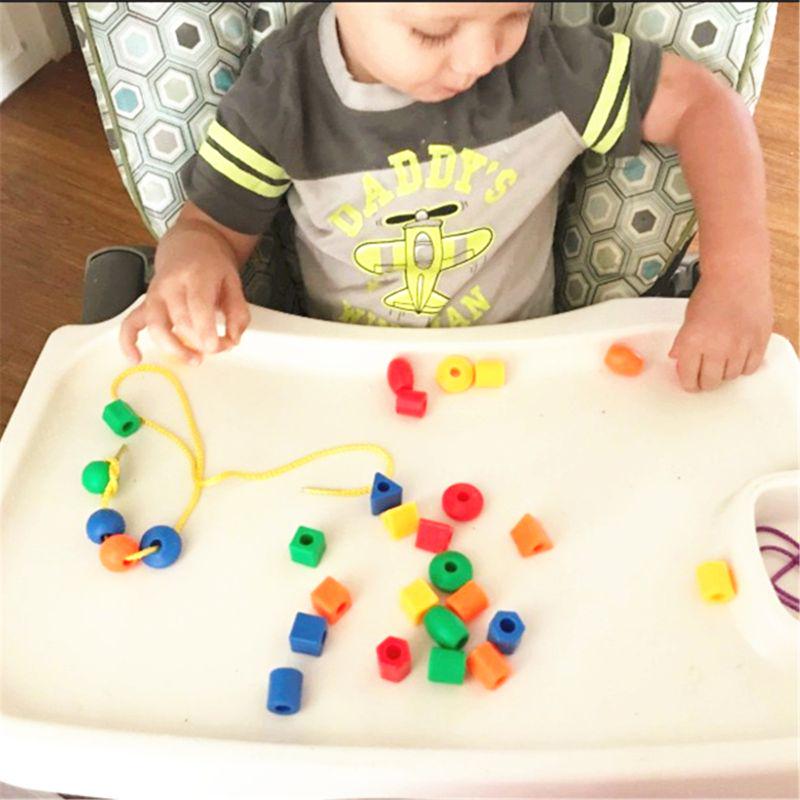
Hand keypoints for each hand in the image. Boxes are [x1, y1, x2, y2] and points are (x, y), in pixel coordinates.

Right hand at [120, 224, 250, 364]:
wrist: (189, 245)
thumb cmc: (211, 265)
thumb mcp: (233, 282)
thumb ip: (237, 312)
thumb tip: (233, 338)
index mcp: (196, 275)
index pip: (197, 305)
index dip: (205, 330)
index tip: (214, 347)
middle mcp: (171, 284)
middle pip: (181, 320)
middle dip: (200, 342)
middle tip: (218, 348)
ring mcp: (155, 294)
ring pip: (156, 326)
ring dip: (174, 348)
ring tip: (193, 359)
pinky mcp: (146, 304)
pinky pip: (130, 323)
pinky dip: (128, 342)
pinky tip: (136, 358)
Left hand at [669, 271, 772, 391]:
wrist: (737, 276)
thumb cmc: (711, 293)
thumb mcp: (688, 319)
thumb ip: (683, 342)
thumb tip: (677, 358)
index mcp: (693, 342)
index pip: (688, 377)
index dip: (689, 383)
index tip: (690, 383)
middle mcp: (716, 347)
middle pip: (710, 382)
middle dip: (705, 382)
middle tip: (705, 377)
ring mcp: (739, 346)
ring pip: (730, 376)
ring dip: (724, 373)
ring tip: (721, 361)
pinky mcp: (758, 342)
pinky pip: (749, 368)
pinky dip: (743, 366)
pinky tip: (738, 357)